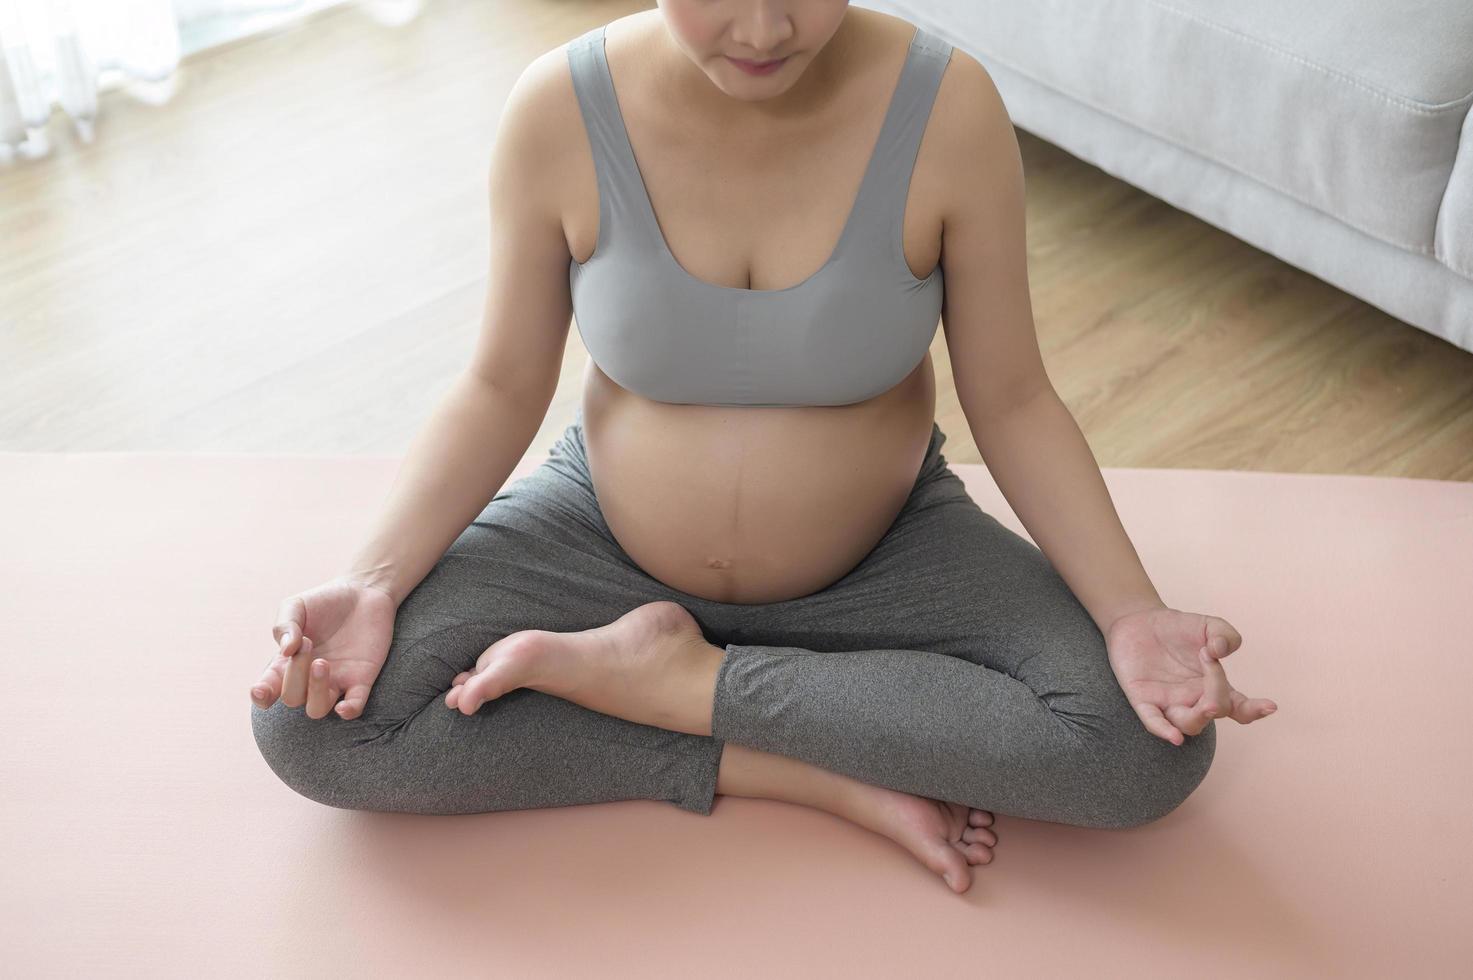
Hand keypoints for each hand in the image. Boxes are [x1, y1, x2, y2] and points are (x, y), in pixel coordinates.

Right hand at [249, 576, 398, 720]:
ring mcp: (335, 681)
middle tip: (307, 643)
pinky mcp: (361, 680)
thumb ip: (284, 626)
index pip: (268, 689)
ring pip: (317, 709)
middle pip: (292, 698)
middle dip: (294, 675)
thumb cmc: (324, 601)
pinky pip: (354, 708)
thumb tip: (285, 651)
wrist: (364, 591)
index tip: (260, 690)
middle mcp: (308, 678)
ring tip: (322, 663)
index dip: (261, 696)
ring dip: (316, 691)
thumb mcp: (296, 606)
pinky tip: (344, 707)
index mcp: (287, 663)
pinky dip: (348, 711)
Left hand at [1104, 607, 1277, 745]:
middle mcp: (1195, 699)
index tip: (1270, 706)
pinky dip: (1164, 730)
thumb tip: (1220, 650)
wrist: (1140, 621)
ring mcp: (1170, 702)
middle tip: (1210, 659)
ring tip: (1208, 702)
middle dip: (1218, 694)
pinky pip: (1154, 721)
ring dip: (1200, 716)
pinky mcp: (1144, 700)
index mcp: (1216, 686)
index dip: (1255, 710)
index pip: (1240, 707)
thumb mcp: (1208, 626)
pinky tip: (1174, 737)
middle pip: (1215, 711)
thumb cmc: (1179, 629)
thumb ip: (1224, 635)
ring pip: (1190, 724)